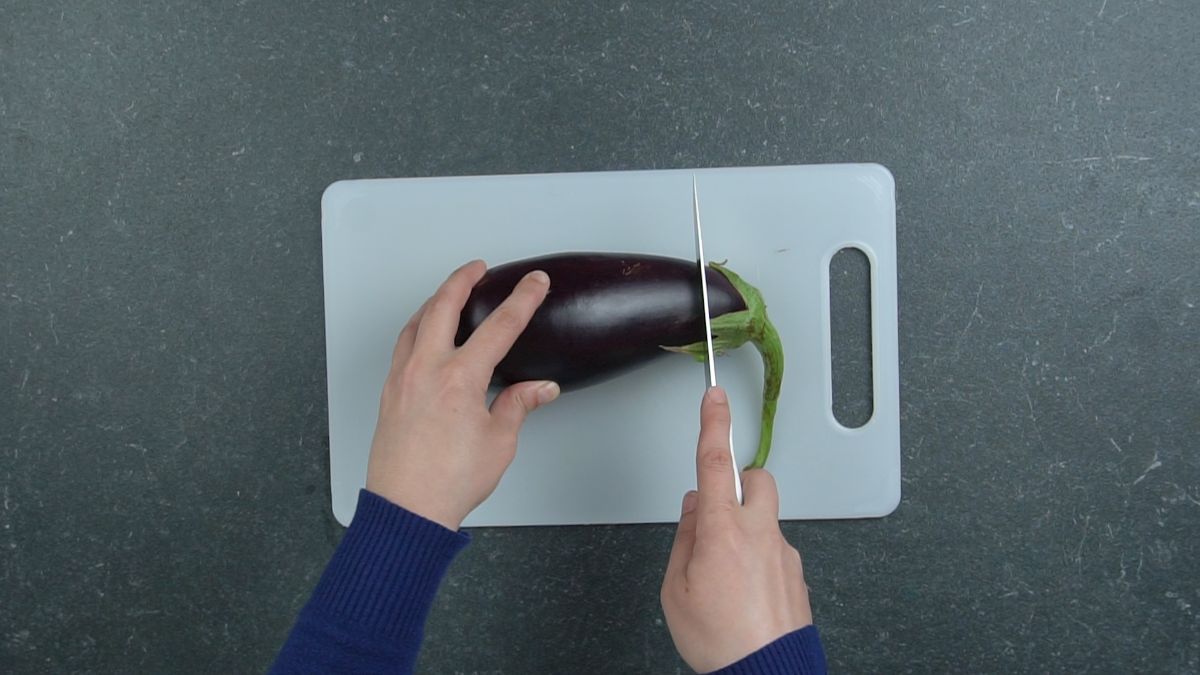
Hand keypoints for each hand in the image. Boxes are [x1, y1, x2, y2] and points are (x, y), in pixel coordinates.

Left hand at [365, 260, 559, 530]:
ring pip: (415, 323)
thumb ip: (518, 405)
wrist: (406, 509)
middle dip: (462, 280)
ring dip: (434, 301)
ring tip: (448, 294)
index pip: (499, 327)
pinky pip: (401, 346)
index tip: (535, 282)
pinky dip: (415, 328)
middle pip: (443, 307)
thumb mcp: (499, 442)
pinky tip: (421, 333)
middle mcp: (426, 370)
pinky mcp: (389, 394)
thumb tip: (540, 388)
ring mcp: (402, 379)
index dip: (522, 300)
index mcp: (459, 378)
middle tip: (478, 267)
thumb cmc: (449, 481)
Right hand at [660, 386, 813, 672]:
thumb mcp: (677, 589)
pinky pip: (776, 550)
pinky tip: (744, 593)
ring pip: (767, 518)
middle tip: (718, 514)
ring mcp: (785, 554)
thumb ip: (685, 539)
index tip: (714, 395)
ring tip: (726, 574)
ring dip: (747, 529)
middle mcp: (761, 534)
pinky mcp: (797, 574)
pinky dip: (759, 560)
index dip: (713, 423)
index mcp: (723, 531)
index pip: (716, 461)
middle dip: (739, 484)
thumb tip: (695, 511)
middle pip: (757, 480)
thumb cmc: (720, 639)